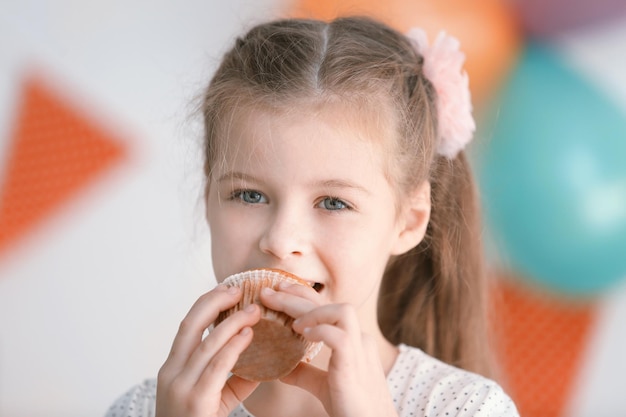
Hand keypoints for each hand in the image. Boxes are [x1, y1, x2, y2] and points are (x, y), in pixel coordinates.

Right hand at [156, 284, 260, 416]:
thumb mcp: (213, 398)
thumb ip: (233, 379)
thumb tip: (261, 361)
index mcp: (172, 369)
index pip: (187, 327)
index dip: (206, 305)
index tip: (226, 289)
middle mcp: (171, 373)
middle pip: (190, 325)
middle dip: (213, 302)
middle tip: (238, 288)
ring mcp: (181, 386)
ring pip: (206, 343)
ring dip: (232, 322)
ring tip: (253, 310)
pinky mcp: (196, 400)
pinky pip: (217, 366)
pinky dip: (233, 347)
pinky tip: (249, 335)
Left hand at [260, 284, 398, 416]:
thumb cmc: (351, 409)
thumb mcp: (323, 386)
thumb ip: (304, 373)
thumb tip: (280, 367)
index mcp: (353, 341)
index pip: (328, 306)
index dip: (302, 295)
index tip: (278, 291)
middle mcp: (358, 340)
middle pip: (330, 303)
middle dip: (297, 295)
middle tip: (268, 293)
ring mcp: (359, 350)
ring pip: (341, 311)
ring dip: (313, 310)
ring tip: (291, 322)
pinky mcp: (354, 366)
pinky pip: (339, 337)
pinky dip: (320, 331)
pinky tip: (303, 334)